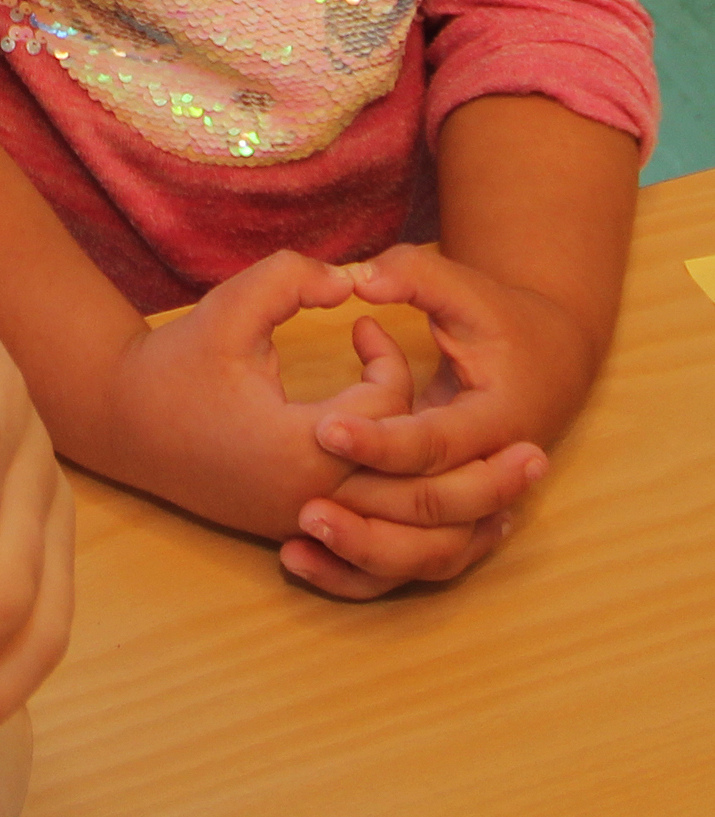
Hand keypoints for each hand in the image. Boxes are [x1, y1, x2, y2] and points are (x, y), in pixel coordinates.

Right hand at [105, 251, 412, 540]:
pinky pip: (366, 521)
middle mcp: (313, 500)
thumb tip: (350, 280)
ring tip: (380, 398)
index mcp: (302, 448)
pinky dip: (380, 484)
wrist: (122, 422)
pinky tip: (362, 435)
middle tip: (379, 363)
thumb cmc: (177, 364)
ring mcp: (304, 524)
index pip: (391, 411)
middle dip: (408, 408)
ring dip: (402, 453)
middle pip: (408, 468)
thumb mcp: (228, 307)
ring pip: (394, 507)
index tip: (362, 325)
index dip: (388, 357)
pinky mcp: (294, 531)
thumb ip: (290, 279)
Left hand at [281, 246, 578, 599]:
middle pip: (431, 511)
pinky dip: (361, 572)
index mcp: (497, 417)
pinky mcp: (450, 521)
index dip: (378, 438)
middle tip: (303, 505)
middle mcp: (489, 474)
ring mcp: (473, 506)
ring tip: (295, 538)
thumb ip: (411, 274)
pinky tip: (298, 559)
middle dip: (365, 513)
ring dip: (363, 553)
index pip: (435, 443)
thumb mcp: (461, 286)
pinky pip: (410, 566)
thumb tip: (358, 279)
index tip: (322, 426)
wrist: (550, 358)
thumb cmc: (498, 315)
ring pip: (424, 557)